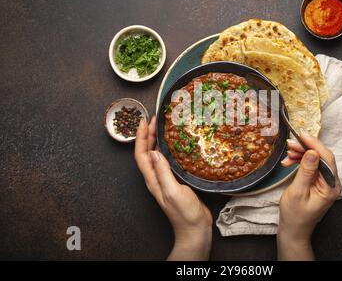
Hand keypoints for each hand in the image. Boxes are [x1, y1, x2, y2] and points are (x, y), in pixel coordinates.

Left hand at [134, 117, 212, 260]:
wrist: (195, 228)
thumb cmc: (184, 213)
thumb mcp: (173, 191)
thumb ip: (163, 172)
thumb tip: (154, 152)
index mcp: (153, 179)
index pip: (141, 155)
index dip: (141, 137)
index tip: (144, 122)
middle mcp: (156, 178)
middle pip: (147, 153)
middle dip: (148, 135)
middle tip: (154, 119)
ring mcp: (165, 179)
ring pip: (157, 156)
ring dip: (157, 140)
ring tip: (163, 127)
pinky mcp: (175, 181)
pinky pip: (168, 161)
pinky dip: (169, 149)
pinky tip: (176, 144)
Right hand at [277, 132, 341, 260]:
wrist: (293, 230)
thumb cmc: (295, 216)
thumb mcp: (298, 192)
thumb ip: (306, 171)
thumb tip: (312, 152)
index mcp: (331, 187)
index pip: (326, 159)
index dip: (314, 144)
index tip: (302, 135)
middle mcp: (331, 183)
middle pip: (321, 157)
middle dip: (305, 148)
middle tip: (290, 143)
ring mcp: (325, 182)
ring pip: (315, 160)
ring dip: (301, 154)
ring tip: (287, 154)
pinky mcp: (318, 182)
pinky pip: (311, 166)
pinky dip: (299, 161)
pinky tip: (289, 162)